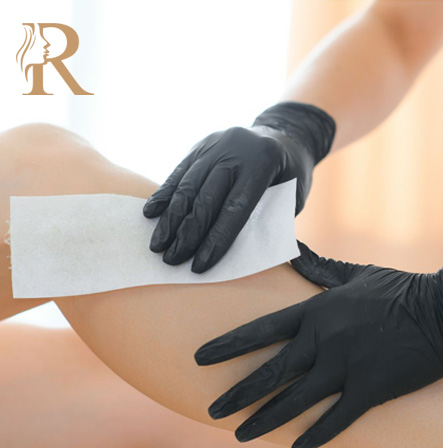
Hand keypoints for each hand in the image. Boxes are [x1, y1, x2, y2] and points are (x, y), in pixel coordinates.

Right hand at [143, 102, 335, 272]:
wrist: (285, 135)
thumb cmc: (290, 176)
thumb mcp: (290, 198)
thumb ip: (264, 220)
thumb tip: (228, 250)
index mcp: (263, 162)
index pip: (234, 209)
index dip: (215, 240)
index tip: (199, 265)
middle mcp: (235, 149)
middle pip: (205, 198)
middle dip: (187, 233)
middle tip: (171, 260)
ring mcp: (215, 144)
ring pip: (187, 185)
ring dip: (170, 219)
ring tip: (158, 245)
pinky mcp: (201, 145)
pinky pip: (179, 172)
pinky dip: (164, 194)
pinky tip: (151, 213)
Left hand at [194, 241, 442, 447]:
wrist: (438, 310)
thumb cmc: (395, 289)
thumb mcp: (353, 274)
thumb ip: (319, 267)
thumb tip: (294, 251)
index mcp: (315, 312)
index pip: (260, 330)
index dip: (228, 345)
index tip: (201, 357)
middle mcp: (322, 341)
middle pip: (270, 372)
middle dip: (238, 393)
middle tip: (211, 409)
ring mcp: (346, 367)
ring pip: (296, 400)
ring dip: (265, 420)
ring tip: (239, 435)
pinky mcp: (371, 389)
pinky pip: (338, 419)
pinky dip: (316, 436)